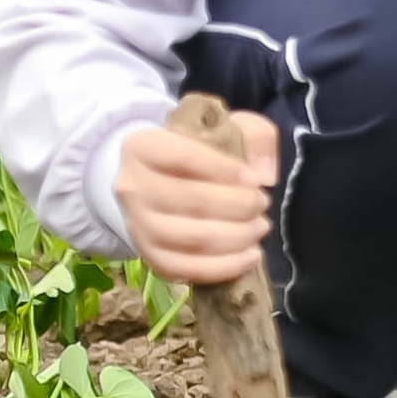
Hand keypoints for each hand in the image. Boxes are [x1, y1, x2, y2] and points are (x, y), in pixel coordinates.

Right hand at [114, 111, 271, 285]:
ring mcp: (137, 226)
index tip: (254, 178)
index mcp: (142, 147)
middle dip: (239, 205)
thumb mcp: (225, 129)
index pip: (183, 157)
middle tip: (262, 203)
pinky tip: (251, 256)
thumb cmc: (197, 153)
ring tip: (260, 227)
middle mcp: (131, 188)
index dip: (224, 169)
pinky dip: (224, 267)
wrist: (158, 184)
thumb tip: (265, 173)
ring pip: (191, 238)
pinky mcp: (149, 257)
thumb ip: (255, 136)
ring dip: (236, 236)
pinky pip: (187, 269)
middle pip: (191, 200)